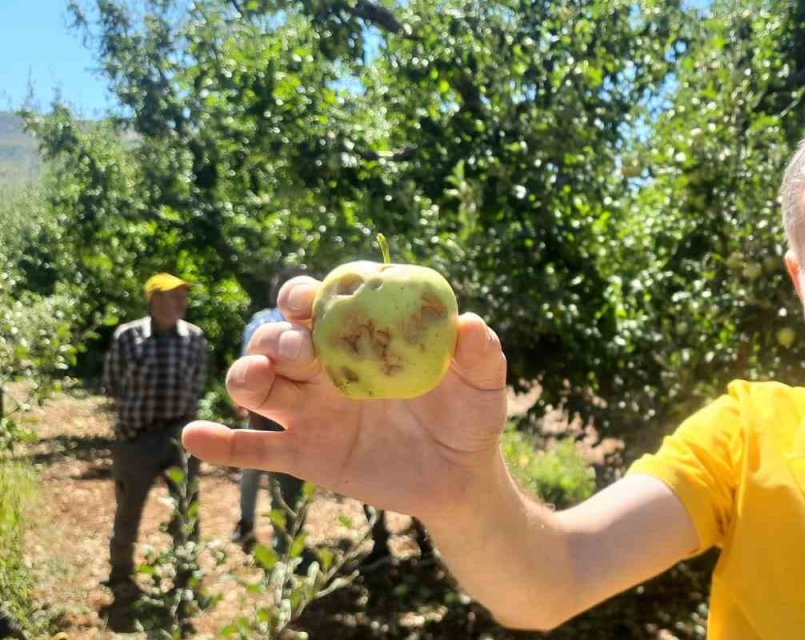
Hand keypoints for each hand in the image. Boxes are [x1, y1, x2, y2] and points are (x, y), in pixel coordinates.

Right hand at [182, 276, 508, 519]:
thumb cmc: (469, 416)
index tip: (308, 300)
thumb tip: (469, 323)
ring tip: (255, 382)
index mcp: (359, 339)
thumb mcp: (483, 383)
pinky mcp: (304, 455)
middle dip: (278, 338)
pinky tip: (195, 436)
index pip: (317, 305)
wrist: (462, 478)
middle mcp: (324, 369)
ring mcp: (309, 412)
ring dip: (245, 375)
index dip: (304, 295)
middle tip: (302, 351)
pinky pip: (253, 451)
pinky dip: (219, 445)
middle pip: (277, 340)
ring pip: (256, 386)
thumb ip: (479, 352)